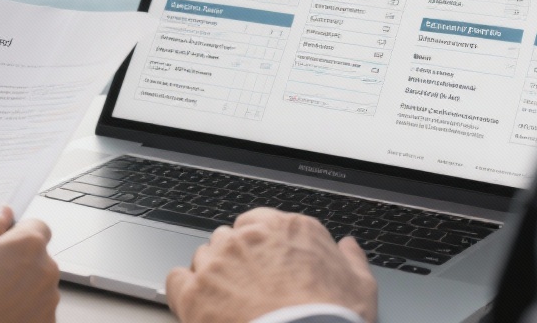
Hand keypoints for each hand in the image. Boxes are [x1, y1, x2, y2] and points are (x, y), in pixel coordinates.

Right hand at [0, 207, 59, 322]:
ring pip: (36, 284)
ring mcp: (47, 301)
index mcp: (29, 245)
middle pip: (36, 257)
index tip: (1, 242)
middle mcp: (46, 271)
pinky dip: (22, 310)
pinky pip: (36, 309)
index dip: (16, 232)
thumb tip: (3, 212)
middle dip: (16, 261)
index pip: (36, 226)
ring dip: (20, 287)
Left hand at [166, 207, 377, 322]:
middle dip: (235, 260)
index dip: (259, 246)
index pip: (258, 223)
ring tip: (226, 303)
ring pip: (203, 257)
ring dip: (211, 276)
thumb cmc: (332, 320)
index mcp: (289, 229)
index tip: (263, 265)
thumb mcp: (360, 287)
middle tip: (248, 289)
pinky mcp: (194, 292)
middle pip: (230, 238)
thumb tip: (348, 247)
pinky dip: (183, 291)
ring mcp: (218, 263)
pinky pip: (176, 279)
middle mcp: (249, 238)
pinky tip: (196, 305)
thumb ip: (350, 260)